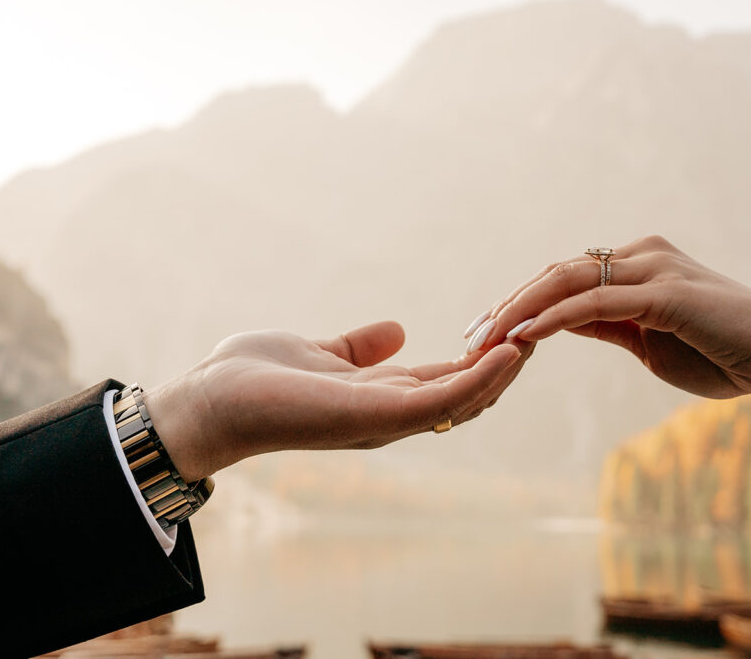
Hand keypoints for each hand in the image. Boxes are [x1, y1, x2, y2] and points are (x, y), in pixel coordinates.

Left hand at [146, 320, 531, 480]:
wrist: (210, 399)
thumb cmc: (255, 379)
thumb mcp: (320, 351)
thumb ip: (358, 348)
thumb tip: (395, 329)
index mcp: (379, 398)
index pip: (444, 383)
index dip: (481, 361)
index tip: (513, 333)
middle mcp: (389, 415)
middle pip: (463, 395)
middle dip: (501, 367)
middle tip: (540, 332)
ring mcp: (384, 420)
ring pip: (462, 400)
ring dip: (500, 372)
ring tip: (533, 337)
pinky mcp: (375, 417)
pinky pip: (440, 400)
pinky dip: (476, 380)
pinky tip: (504, 354)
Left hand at [467, 235, 750, 458]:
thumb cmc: (723, 354)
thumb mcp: (648, 340)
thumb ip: (608, 324)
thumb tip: (563, 323)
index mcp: (637, 264)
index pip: (564, 278)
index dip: (520, 302)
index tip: (485, 332)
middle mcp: (642, 256)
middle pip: (556, 273)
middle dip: (507, 304)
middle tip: (468, 335)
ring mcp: (654, 269)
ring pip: (568, 280)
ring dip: (520, 309)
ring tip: (483, 337)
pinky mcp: (667, 293)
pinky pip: (596, 303)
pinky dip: (554, 319)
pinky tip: (522, 337)